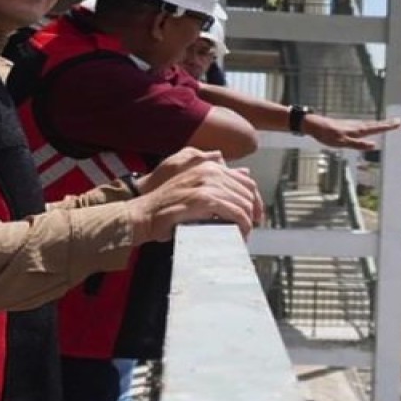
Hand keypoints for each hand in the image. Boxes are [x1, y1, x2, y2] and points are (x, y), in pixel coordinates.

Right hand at [126, 152, 263, 242]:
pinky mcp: (204, 199)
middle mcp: (210, 171)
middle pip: (248, 192)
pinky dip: (241, 225)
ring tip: (244, 234)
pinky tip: (239, 234)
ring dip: (248, 222)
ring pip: (243, 203)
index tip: (256, 215)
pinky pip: (235, 212)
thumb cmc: (166, 205)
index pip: (246, 181)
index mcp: (209, 166)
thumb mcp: (193, 187)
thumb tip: (245, 173)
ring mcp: (207, 184)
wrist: (143, 213)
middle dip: (254, 212)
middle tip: (251, 228)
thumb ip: (217, 180)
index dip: (256, 200)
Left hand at [303, 115, 400, 150]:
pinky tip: (370, 127)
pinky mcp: (349, 126)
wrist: (316, 126)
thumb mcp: (343, 143)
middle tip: (398, 121)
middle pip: (376, 124)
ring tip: (389, 124)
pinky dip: (371, 125)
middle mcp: (358, 126)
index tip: (398, 123)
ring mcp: (353, 125)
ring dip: (380, 124)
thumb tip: (373, 145)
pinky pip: (364, 125)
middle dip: (387, 124)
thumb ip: (358, 144)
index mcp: (359, 130)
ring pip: (370, 124)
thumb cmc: (328, 135)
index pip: (377, 128)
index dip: (388, 126)